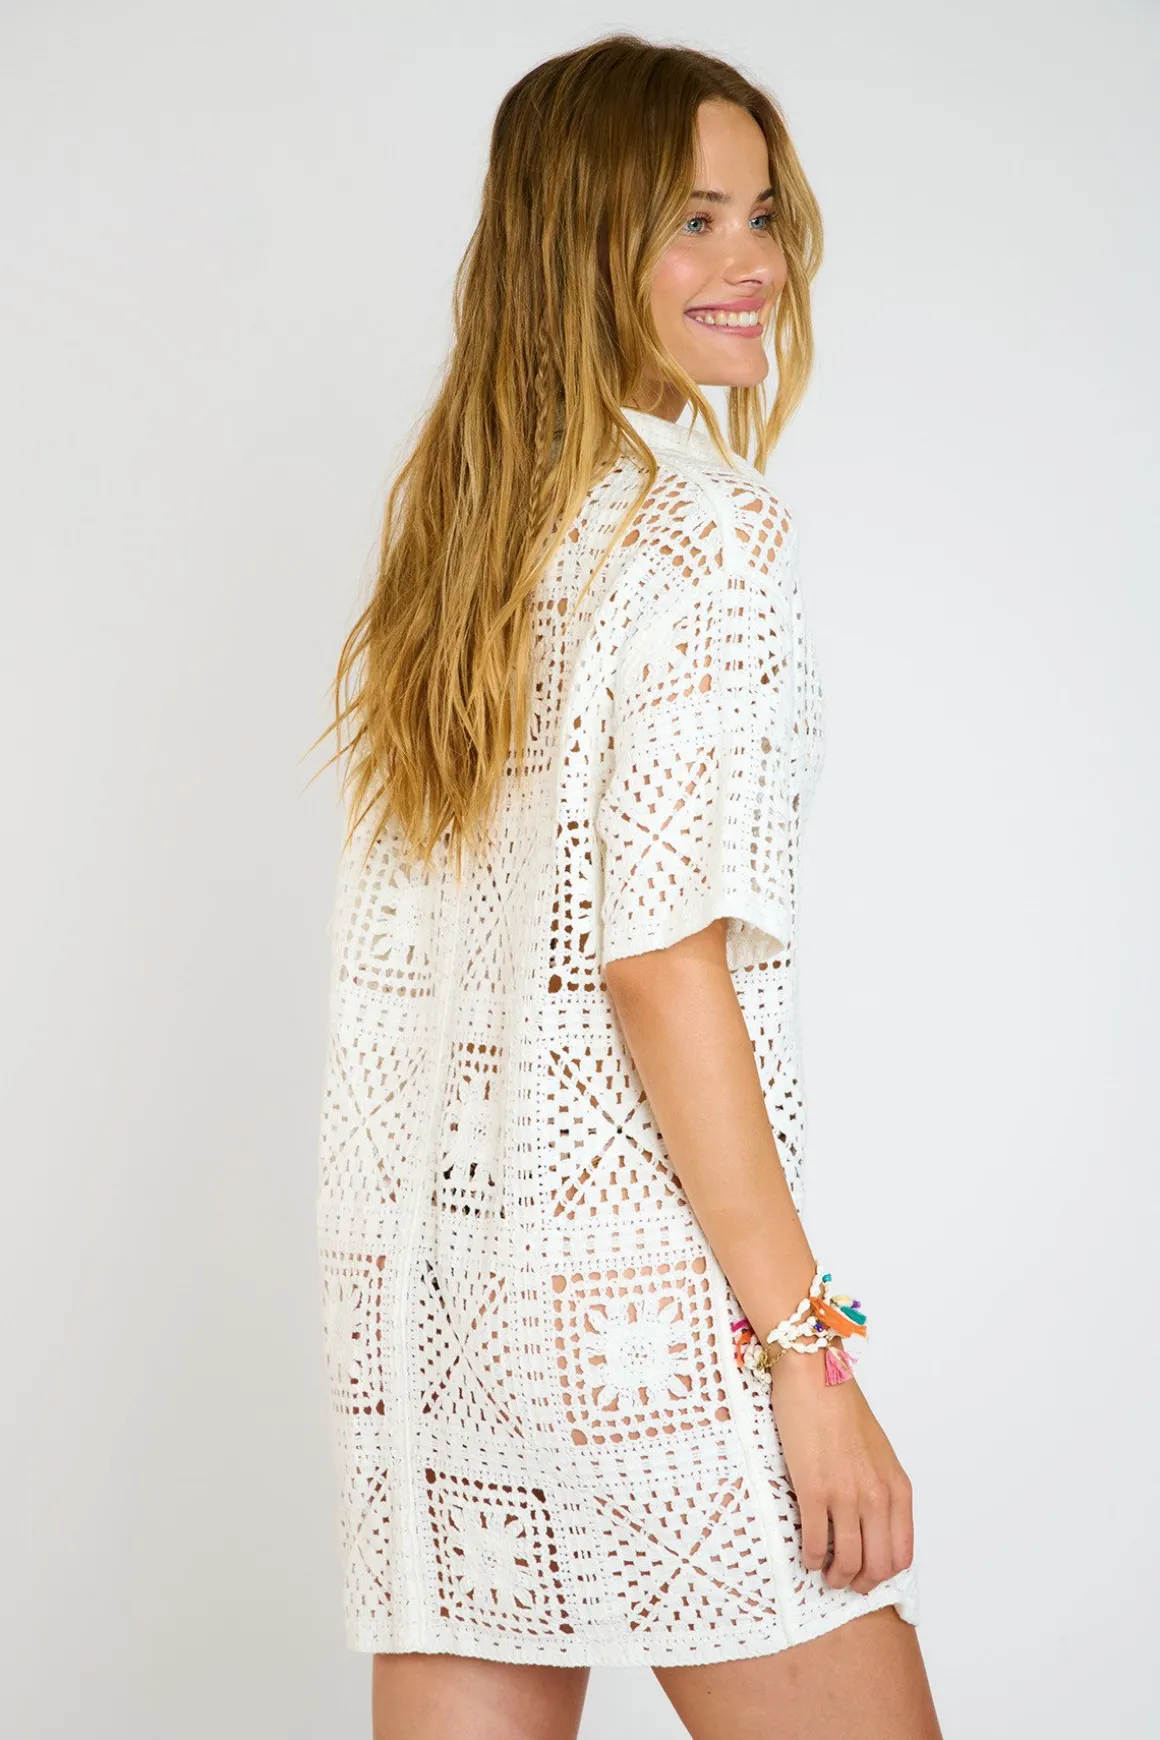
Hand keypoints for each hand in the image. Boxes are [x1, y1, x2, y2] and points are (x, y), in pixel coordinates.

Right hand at [768, 1347, 913, 1595]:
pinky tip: (806, 1556)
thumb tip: (870, 1528)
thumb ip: (880, 1490)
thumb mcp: (878, 1454)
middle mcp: (877, 1496)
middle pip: (877, 1566)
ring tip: (825, 1572)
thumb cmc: (842, 1410)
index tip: (867, 1574)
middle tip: (844, 1580)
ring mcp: (846, 1495)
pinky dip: (811, 1558)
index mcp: (897, 1488)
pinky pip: (815, 1543)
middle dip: (859, 1582)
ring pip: (847, 1561)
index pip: (901, 1554)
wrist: (815, 1376)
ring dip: (835, 1576)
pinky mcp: (814, 1489)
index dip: (883, 1574)